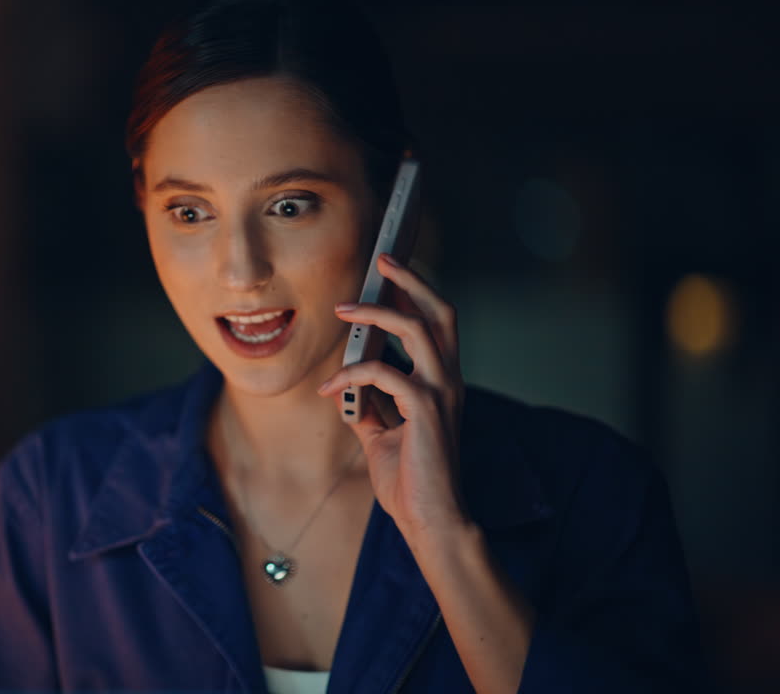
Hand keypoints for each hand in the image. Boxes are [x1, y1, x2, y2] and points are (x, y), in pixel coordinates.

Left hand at [317, 253, 467, 543]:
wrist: (429, 520)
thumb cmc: (408, 479)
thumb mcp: (380, 435)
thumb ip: (367, 405)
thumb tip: (342, 384)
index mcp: (441, 383)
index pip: (436, 324)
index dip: (416, 292)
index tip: (389, 271)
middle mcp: (448, 381)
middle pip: (440, 312)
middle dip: (411, 280)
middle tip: (383, 258)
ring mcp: (442, 393)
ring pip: (417, 329)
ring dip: (377, 313)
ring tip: (342, 308)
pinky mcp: (426, 410)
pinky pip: (385, 373)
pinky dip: (353, 373)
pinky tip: (330, 388)